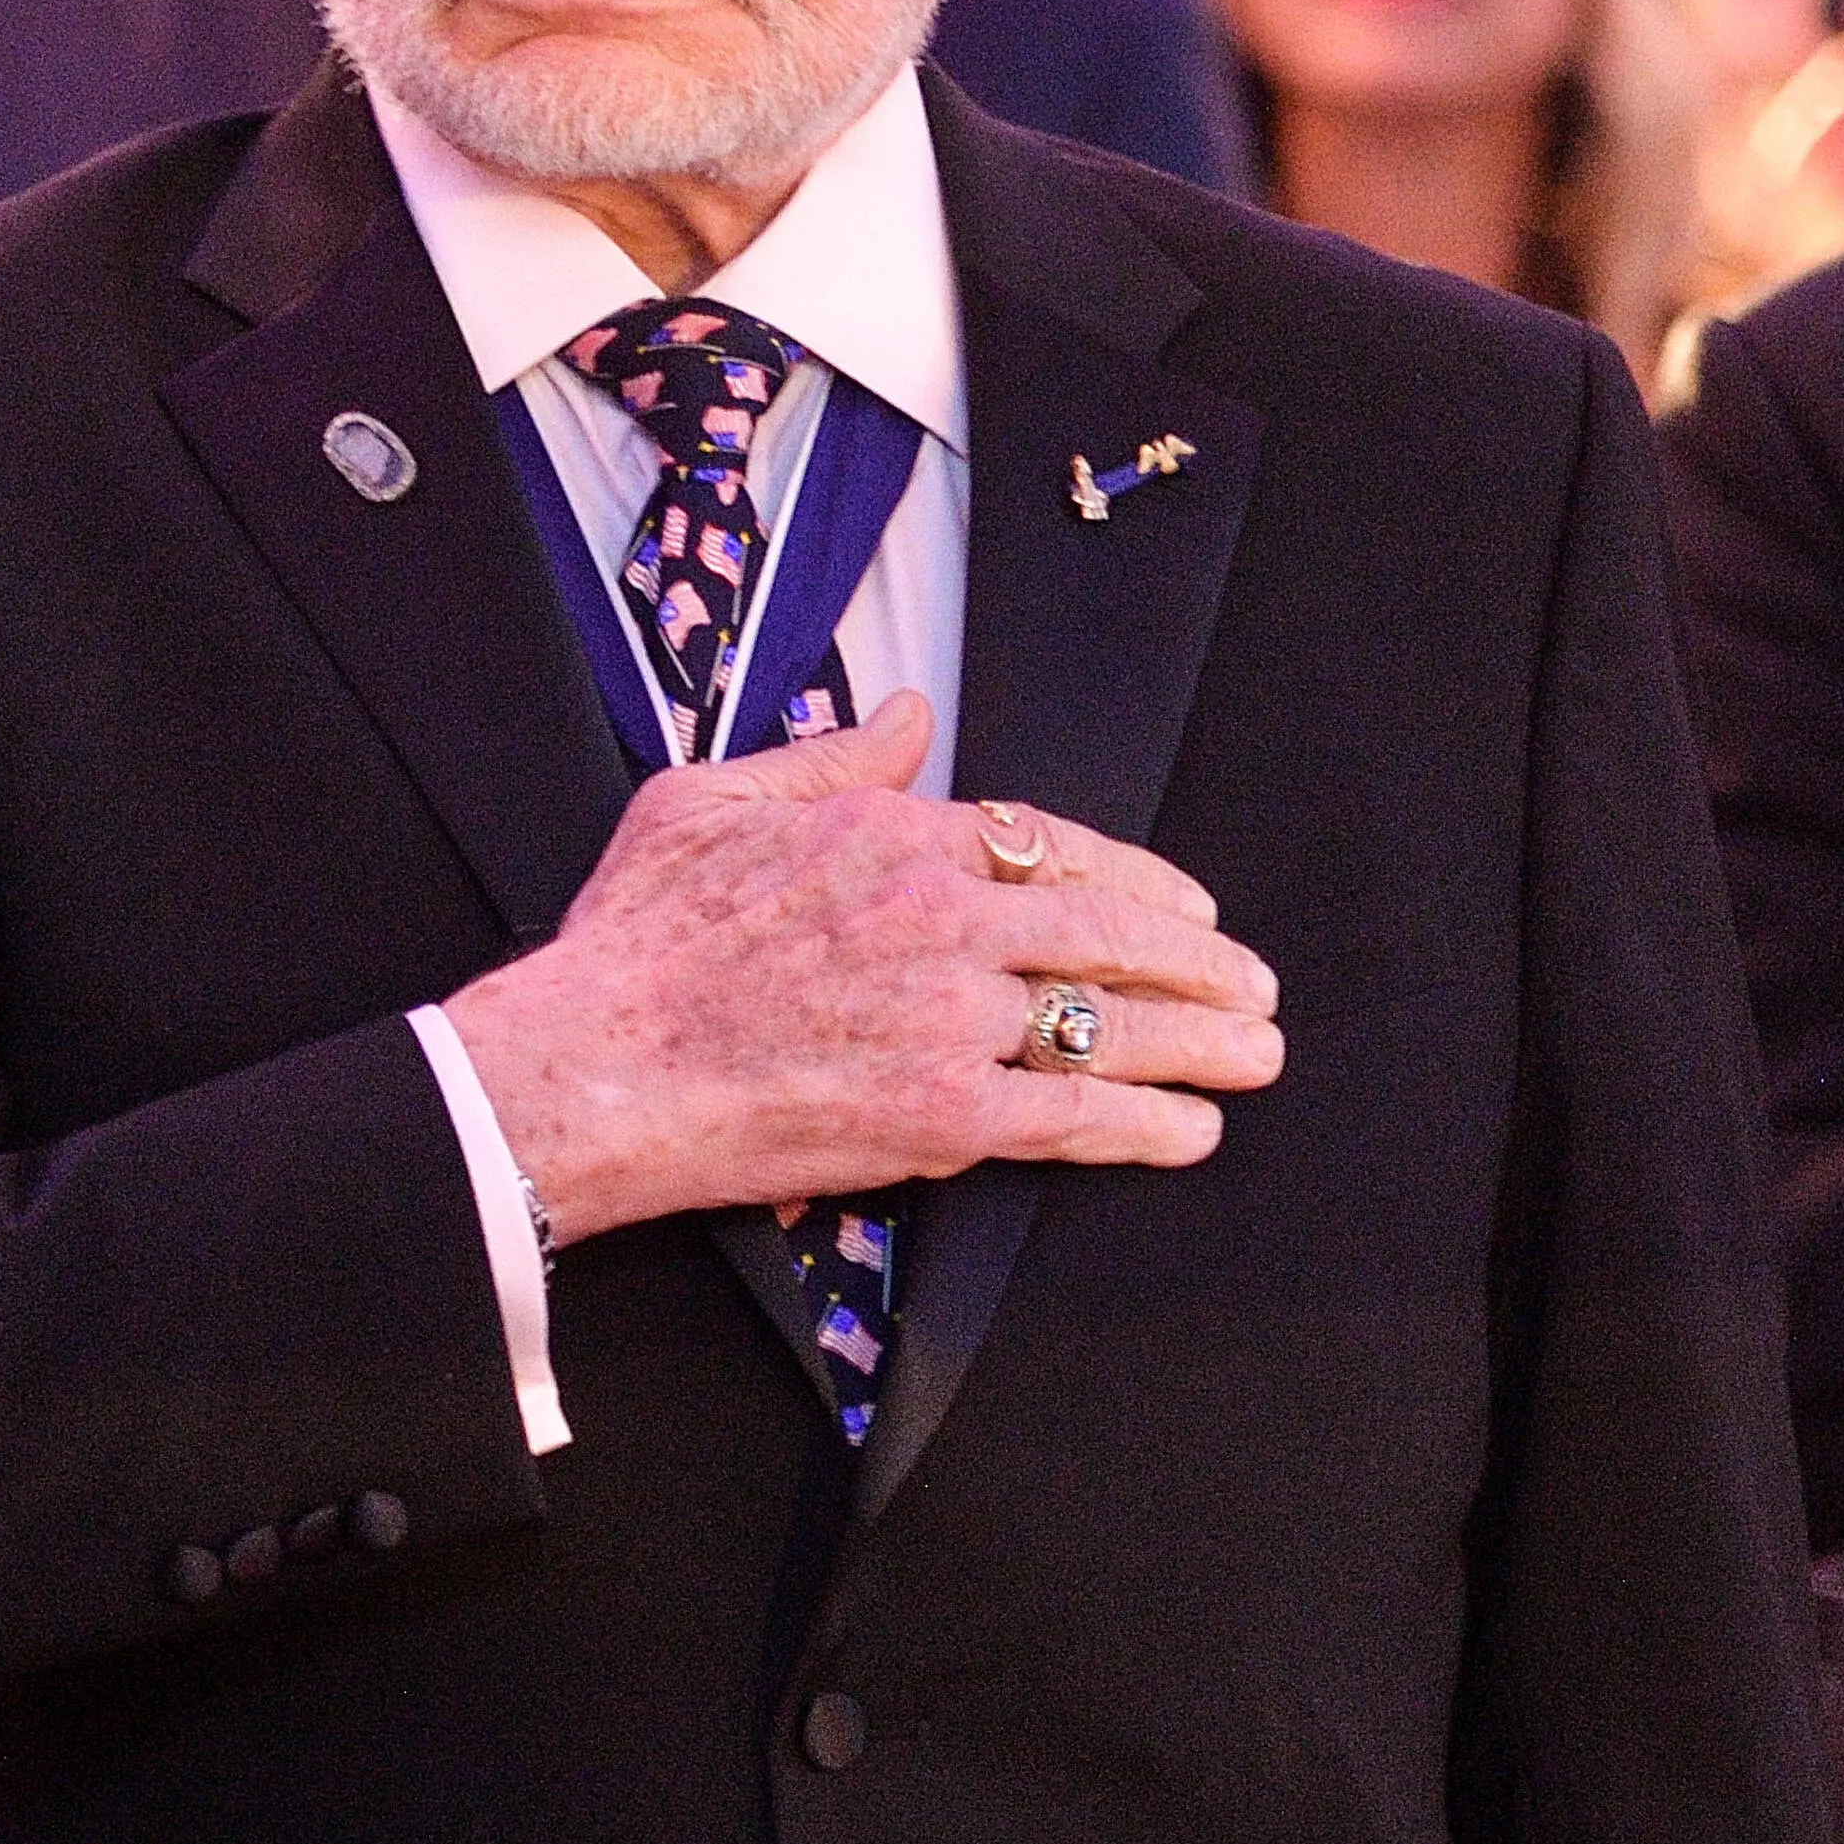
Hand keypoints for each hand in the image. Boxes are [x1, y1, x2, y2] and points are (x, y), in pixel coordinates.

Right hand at [439, 694, 1282, 1245]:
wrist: (590, 1064)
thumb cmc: (633, 942)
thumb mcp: (706, 801)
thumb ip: (823, 759)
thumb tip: (904, 712)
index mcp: (889, 834)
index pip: (1051, 842)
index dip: (1135, 877)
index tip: (1180, 904)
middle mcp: (938, 917)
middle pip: (1110, 932)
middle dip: (1200, 962)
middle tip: (1252, 985)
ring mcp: (948, 1017)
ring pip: (1113, 1024)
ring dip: (1204, 1044)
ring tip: (1254, 1056)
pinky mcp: (943, 1112)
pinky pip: (1075, 1116)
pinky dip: (1147, 1126)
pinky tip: (1190, 1131)